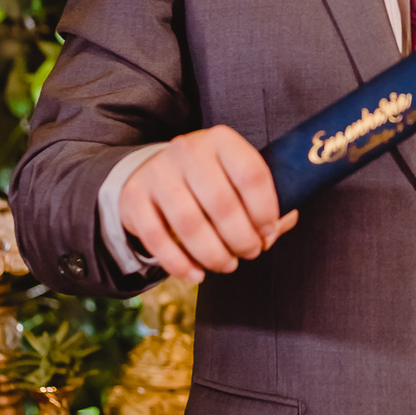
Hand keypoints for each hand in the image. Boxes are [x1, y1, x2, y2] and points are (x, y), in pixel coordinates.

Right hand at [119, 126, 297, 283]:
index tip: (268, 231)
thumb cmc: (209, 180)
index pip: (252, 175)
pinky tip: (196, 274)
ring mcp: (158, 172)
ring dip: (214, 254)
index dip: (266, 210)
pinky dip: (179, 264)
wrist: (152, 170)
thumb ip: (264, 200)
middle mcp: (188, 150)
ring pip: (190, 224)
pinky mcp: (134, 197)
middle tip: (250, 252)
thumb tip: (281, 224)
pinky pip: (157, 239)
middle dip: (242, 239)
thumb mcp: (236, 177)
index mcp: (221, 140)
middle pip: (222, 204)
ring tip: (227, 264)